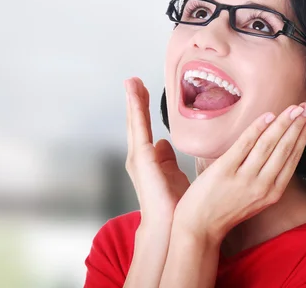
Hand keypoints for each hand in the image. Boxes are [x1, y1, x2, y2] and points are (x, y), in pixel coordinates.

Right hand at [125, 77, 190, 227]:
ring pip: (135, 122)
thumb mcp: (173, 175)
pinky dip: (136, 110)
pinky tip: (136, 95)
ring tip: (131, 82)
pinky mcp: (142, 158)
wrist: (167, 225)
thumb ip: (167, 160)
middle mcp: (139, 156)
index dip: (142, 109)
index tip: (143, 91)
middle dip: (135, 100)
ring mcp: (138, 157)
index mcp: (148, 159)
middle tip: (133, 80)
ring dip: (133, 100)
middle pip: (136, 122)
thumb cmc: (173, 205)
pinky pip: (139, 128)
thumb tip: (165, 144)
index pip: (143, 128)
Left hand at [173, 102, 305, 242]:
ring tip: (293, 107)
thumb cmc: (226, 210)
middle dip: (298, 124)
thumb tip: (277, 148)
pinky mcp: (225, 171)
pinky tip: (268, 115)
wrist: (199, 227)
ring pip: (269, 144)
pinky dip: (258, 128)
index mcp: (273, 192)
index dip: (304, 136)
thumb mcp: (256, 198)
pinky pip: (245, 144)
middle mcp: (263, 186)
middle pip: (285, 148)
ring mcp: (244, 178)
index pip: (294, 158)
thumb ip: (268, 177)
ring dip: (283, 123)